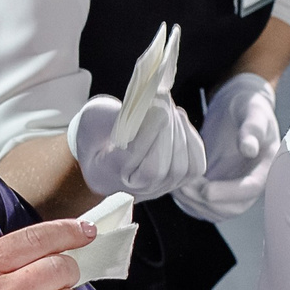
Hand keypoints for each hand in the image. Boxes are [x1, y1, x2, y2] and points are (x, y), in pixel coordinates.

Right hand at [69, 93, 205, 202]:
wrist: (102, 153)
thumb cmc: (98, 132)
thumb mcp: (95, 117)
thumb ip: (119, 116)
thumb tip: (154, 107)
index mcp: (105, 174)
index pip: (130, 160)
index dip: (148, 134)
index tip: (157, 108)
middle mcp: (132, 190)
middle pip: (159, 169)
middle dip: (166, 130)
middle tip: (163, 98)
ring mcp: (157, 190)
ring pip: (180, 168)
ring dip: (179, 131)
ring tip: (168, 107)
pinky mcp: (176, 182)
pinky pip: (194, 166)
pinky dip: (190, 139)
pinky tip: (177, 120)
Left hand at [172, 73, 281, 220]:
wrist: (238, 107)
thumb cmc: (248, 106)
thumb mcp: (253, 111)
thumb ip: (252, 128)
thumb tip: (249, 149)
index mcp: (266, 166)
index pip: (251, 189)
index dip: (229, 193)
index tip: (206, 190)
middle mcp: (252, 183)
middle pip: (233, 208)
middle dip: (207, 202)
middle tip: (184, 187)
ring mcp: (234, 188)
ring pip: (216, 211)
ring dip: (195, 204)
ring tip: (177, 186)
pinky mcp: (218, 188)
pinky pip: (204, 206)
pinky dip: (189, 202)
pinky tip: (176, 185)